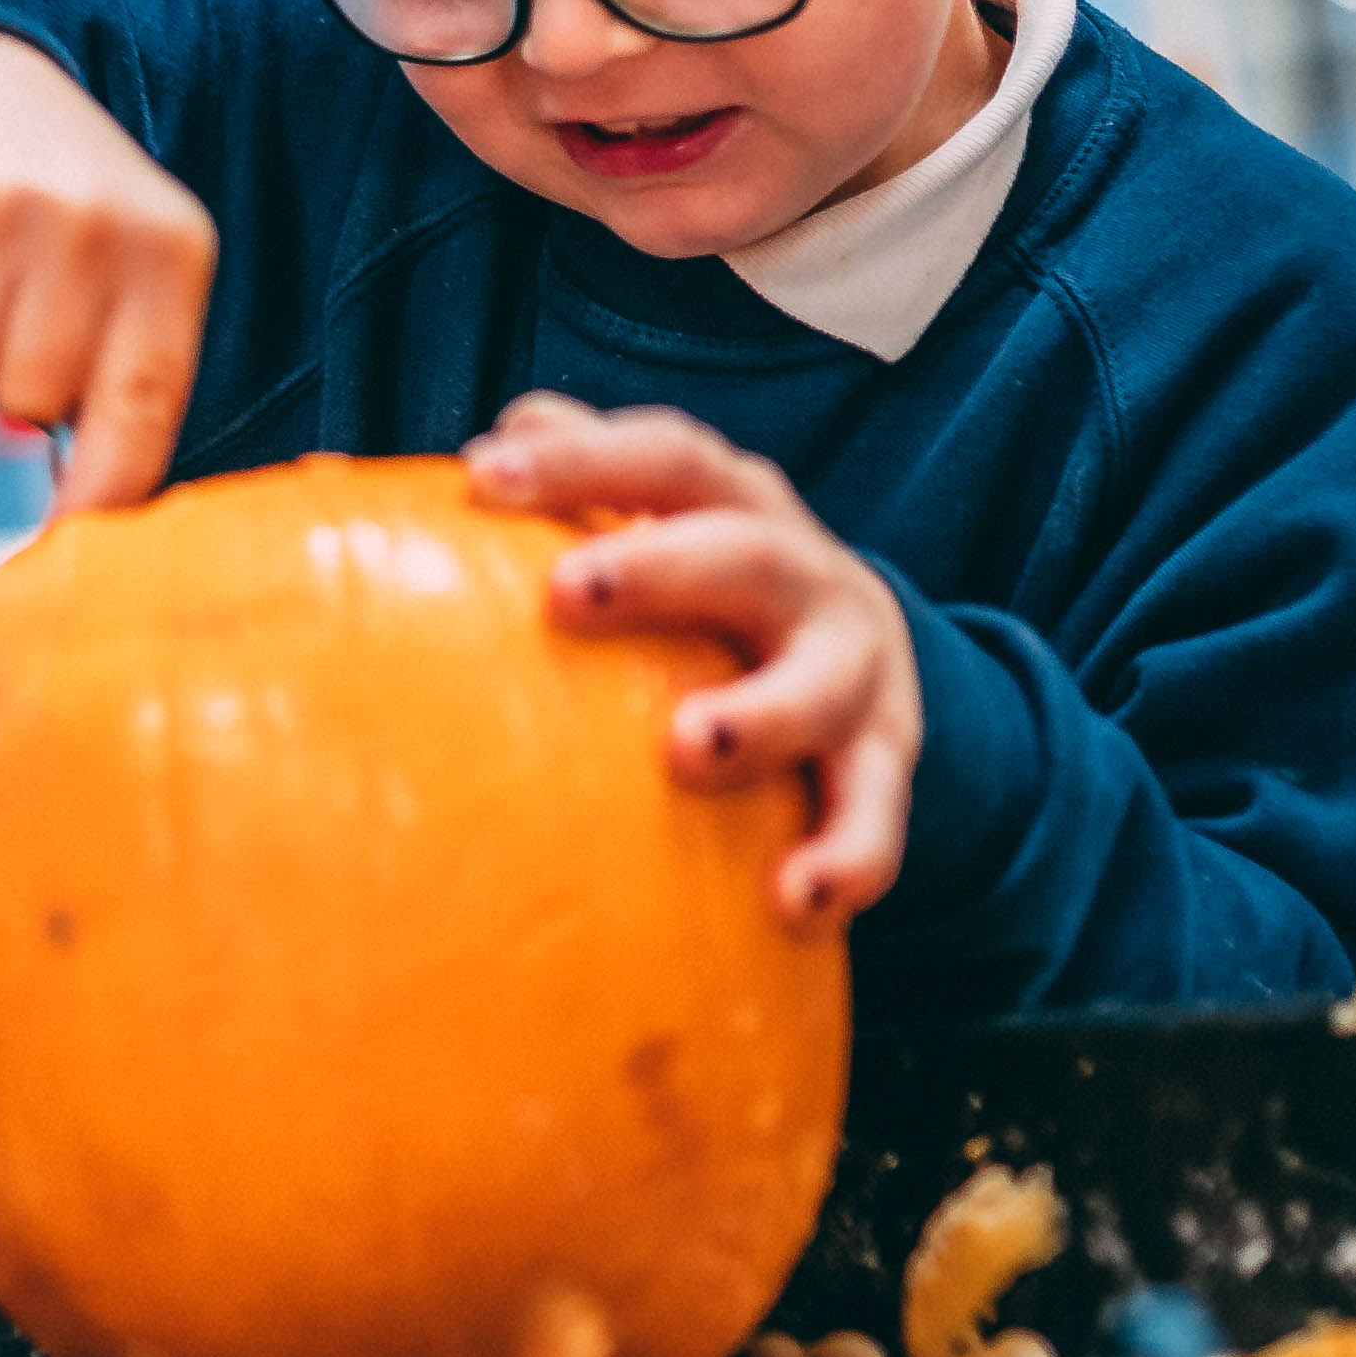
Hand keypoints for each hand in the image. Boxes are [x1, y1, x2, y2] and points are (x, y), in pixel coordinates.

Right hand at [0, 27, 217, 512]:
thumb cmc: (64, 214)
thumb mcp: (131, 271)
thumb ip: (123, 385)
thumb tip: (75, 517)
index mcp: (167, 250)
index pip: (141, 407)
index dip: (100, 494)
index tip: (66, 542)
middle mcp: (83, 220)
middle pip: (26, 396)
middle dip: (8, 378)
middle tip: (9, 309)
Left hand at [462, 393, 917, 929]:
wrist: (866, 638)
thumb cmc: (705, 574)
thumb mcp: (657, 512)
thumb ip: (577, 480)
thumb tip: (469, 460)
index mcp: (731, 501)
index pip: (663, 456)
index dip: (579, 459)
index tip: (482, 476)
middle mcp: (803, 571)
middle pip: (746, 553)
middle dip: (662, 568)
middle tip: (567, 594)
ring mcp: (853, 666)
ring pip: (823, 684)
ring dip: (762, 715)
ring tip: (691, 749)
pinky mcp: (886, 756)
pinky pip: (877, 806)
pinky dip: (850, 852)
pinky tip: (799, 901)